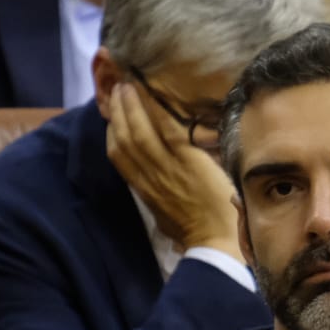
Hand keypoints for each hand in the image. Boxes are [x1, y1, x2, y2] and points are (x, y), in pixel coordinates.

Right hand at [105, 83, 242, 256]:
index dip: (113, 132)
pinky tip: (157, 94)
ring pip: (140, 132)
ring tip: (130, 85)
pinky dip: (159, 111)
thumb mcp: (168, 219)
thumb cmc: (197, 235)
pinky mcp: (188, 162)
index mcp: (144, 190)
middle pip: (124, 139)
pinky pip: (169, 131)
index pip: (118, 156)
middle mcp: (150, 177)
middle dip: (118, 111)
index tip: (113, 114)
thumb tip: (161, 194)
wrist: (216, 244)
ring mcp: (168, 169)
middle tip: (118, 88)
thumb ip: (162, 200)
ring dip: (132, 106)